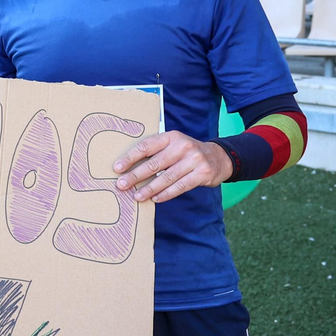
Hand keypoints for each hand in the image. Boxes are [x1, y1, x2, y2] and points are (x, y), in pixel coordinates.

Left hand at [113, 130, 232, 202]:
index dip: (130, 157)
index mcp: (171, 137)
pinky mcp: (202, 174)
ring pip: (166, 177)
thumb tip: (129, 167)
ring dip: (149, 189)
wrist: (218, 157)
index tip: (117, 168)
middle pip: (154, 163)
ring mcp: (194, 160)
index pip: (146, 146)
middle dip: (136, 176)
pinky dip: (166, 194)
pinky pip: (180, 186)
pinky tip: (155, 199)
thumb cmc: (186, 152)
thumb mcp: (173, 144)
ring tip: (136, 196)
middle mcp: (183, 146)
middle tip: (122, 185)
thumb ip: (155, 152)